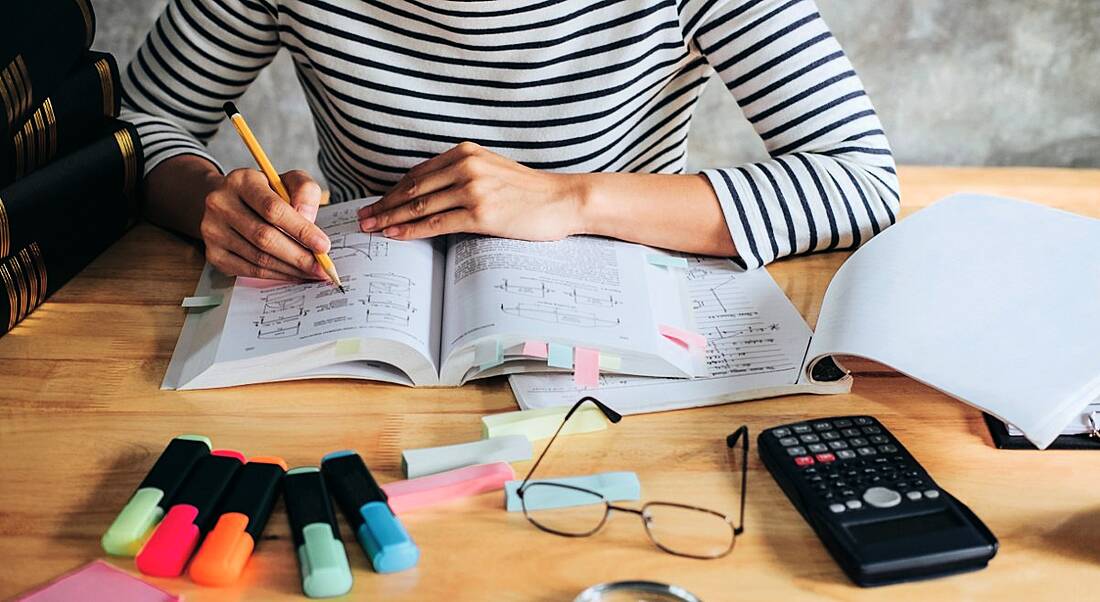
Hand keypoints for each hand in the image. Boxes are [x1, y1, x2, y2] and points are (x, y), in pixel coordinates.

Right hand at [200, 168, 329, 280]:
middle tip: (322, 269)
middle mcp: (220, 204)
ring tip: (312, 273)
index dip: (301, 230)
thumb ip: (305, 191)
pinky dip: (276, 275)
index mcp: (242, 181)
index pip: (273, 209)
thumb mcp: (288, 181)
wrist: (229, 202)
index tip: (323, 246)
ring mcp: (212, 230)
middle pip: (264, 237)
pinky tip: (294, 275)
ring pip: (258, 258)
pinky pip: (250, 271)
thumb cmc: (266, 192)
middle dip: (299, 256)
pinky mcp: (213, 253)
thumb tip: (308, 219)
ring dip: (290, 269)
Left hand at [357, 142, 585, 240]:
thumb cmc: (530, 192)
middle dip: (383, 205)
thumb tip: (430, 195)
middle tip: (362, 218)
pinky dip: (411, 230)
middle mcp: (466, 166)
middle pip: (412, 189)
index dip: (392, 191)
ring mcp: (472, 189)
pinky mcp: (480, 212)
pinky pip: (436, 223)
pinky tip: (396, 235)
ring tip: (371, 229)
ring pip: (420, 206)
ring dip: (390, 218)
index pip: (418, 174)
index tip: (374, 203)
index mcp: (466, 153)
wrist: (563, 200)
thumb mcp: (492, 171)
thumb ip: (463, 175)